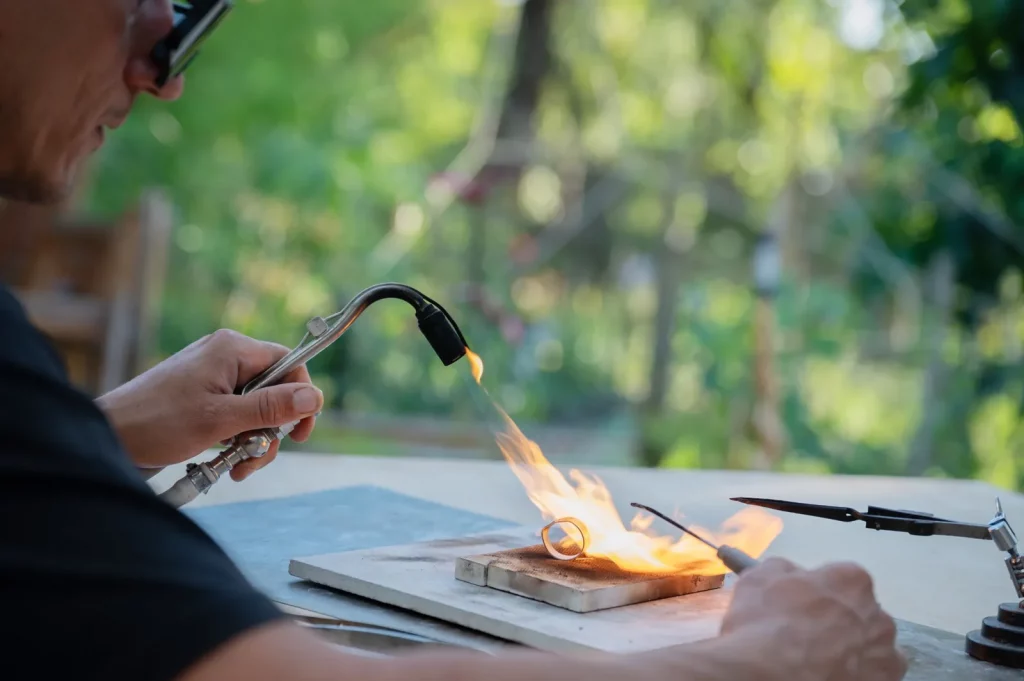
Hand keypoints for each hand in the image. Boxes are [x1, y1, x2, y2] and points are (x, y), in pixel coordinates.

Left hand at [97, 329, 323, 480]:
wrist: (109, 436)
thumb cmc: (157, 423)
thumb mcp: (221, 419)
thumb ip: (270, 408)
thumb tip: (315, 398)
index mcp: (233, 350)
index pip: (289, 365)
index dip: (300, 399)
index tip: (298, 433)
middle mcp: (226, 357)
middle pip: (275, 391)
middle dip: (271, 429)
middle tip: (255, 456)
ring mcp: (214, 376)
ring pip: (257, 408)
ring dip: (254, 441)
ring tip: (236, 466)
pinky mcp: (203, 396)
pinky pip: (237, 415)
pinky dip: (236, 438)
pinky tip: (223, 459)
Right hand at [715, 558, 906, 680]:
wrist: (769, 674)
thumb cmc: (763, 623)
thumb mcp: (759, 578)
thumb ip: (783, 569)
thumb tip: (791, 573)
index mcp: (851, 580)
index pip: (842, 579)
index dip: (819, 593)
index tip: (802, 605)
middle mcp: (877, 614)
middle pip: (860, 612)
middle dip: (839, 620)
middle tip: (809, 635)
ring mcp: (885, 654)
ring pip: (873, 647)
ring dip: (854, 649)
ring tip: (822, 660)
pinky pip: (877, 676)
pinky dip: (860, 675)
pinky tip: (834, 675)